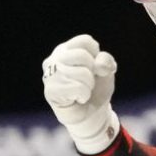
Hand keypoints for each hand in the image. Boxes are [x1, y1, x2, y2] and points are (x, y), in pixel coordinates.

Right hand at [42, 34, 119, 154]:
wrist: (91, 114)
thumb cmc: (96, 88)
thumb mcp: (106, 71)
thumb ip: (106, 61)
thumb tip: (99, 64)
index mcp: (66, 49)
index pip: (85, 41)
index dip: (96, 55)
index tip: (93, 67)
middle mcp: (54, 59)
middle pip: (82, 56)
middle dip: (93, 72)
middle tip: (88, 82)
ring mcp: (49, 75)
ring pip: (81, 73)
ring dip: (89, 86)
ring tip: (83, 91)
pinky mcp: (50, 91)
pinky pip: (77, 87)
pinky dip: (84, 95)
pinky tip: (78, 98)